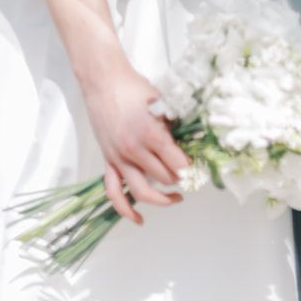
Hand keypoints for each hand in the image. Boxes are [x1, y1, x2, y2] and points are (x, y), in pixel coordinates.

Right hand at [82, 60, 189, 224]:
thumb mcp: (161, 102)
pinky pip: (114, 193)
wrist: (104, 81)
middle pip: (164, 178)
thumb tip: (192, 141)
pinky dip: (126, 210)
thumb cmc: (134, 88)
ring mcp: (119, 159)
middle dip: (180, 178)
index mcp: (151, 134)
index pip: (178, 164)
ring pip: (143, 192)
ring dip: (162, 199)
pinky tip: (138, 219)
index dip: (190, 167)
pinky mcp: (108, 161)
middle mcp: (135, 151)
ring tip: (176, 198)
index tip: (197, 165)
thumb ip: (175, 125)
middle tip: (189, 174)